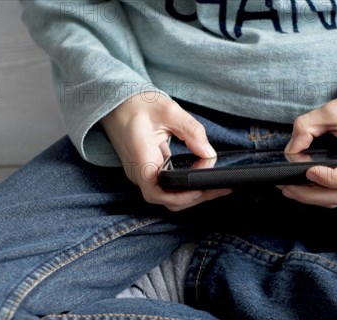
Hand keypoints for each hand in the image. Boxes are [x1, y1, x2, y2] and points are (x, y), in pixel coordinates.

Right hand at [100, 93, 231, 210]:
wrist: (116, 103)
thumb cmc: (136, 105)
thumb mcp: (168, 110)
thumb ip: (191, 131)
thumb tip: (208, 152)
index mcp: (141, 158)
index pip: (156, 192)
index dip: (178, 197)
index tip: (198, 190)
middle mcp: (139, 173)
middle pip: (165, 199)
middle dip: (192, 198)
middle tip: (219, 190)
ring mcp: (142, 174)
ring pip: (166, 195)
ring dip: (190, 195)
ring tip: (214, 187)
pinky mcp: (147, 171)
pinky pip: (165, 187)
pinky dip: (183, 187)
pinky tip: (199, 178)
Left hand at [283, 77, 336, 207]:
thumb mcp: (333, 109)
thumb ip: (305, 127)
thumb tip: (290, 152)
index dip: (329, 178)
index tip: (310, 170)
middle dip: (309, 196)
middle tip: (286, 188)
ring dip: (314, 198)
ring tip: (291, 189)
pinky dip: (323, 193)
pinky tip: (307, 186)